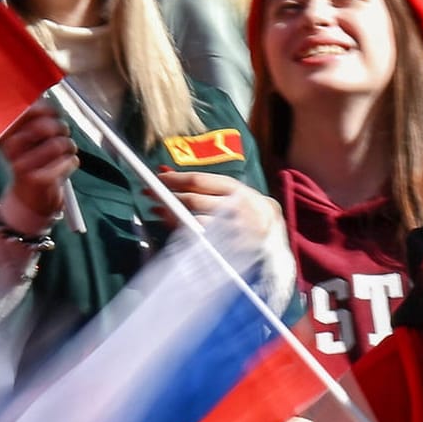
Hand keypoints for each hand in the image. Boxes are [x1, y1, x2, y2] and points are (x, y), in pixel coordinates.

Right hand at [0, 104, 77, 222]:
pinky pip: (70, 161)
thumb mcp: (28, 136)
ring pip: (61, 144)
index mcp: (6, 134)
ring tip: (64, 152)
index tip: (52, 115)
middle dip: (61, 129)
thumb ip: (35, 116)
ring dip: (69, 146)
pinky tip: (63, 167)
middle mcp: (10, 148)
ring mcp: (23, 165)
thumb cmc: (33, 160)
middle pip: (47, 126)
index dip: (47, 110)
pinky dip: (72, 162)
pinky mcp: (39, 180)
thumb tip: (44, 95)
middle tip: (61, 135)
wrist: (30, 196)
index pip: (28, 110)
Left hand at [155, 170, 280, 238]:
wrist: (273, 234)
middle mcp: (235, 209)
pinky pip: (198, 243)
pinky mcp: (228, 251)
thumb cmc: (246, 207)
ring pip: (192, 224)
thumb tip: (164, 171)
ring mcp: (231, 232)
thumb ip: (201, 183)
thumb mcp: (231, 190)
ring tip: (158, 210)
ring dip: (170, 217)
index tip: (156, 178)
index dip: (173, 179)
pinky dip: (181, 235)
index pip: (198, 181)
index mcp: (236, 190)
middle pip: (192, 201)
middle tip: (149, 193)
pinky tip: (173, 228)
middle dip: (166, 197)